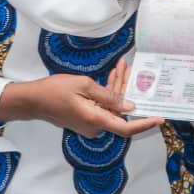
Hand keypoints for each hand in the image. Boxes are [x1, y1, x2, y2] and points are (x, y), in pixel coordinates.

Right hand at [0, 60, 162, 137]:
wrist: (33, 100)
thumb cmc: (55, 90)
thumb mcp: (84, 85)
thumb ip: (109, 96)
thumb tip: (129, 106)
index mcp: (95, 119)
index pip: (126, 127)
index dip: (144, 124)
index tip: (160, 118)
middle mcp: (95, 126)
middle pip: (120, 111)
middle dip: (128, 90)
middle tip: (131, 68)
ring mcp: (90, 123)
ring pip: (112, 107)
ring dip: (118, 88)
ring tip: (122, 66)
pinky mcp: (86, 119)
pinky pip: (103, 107)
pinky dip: (108, 93)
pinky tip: (113, 75)